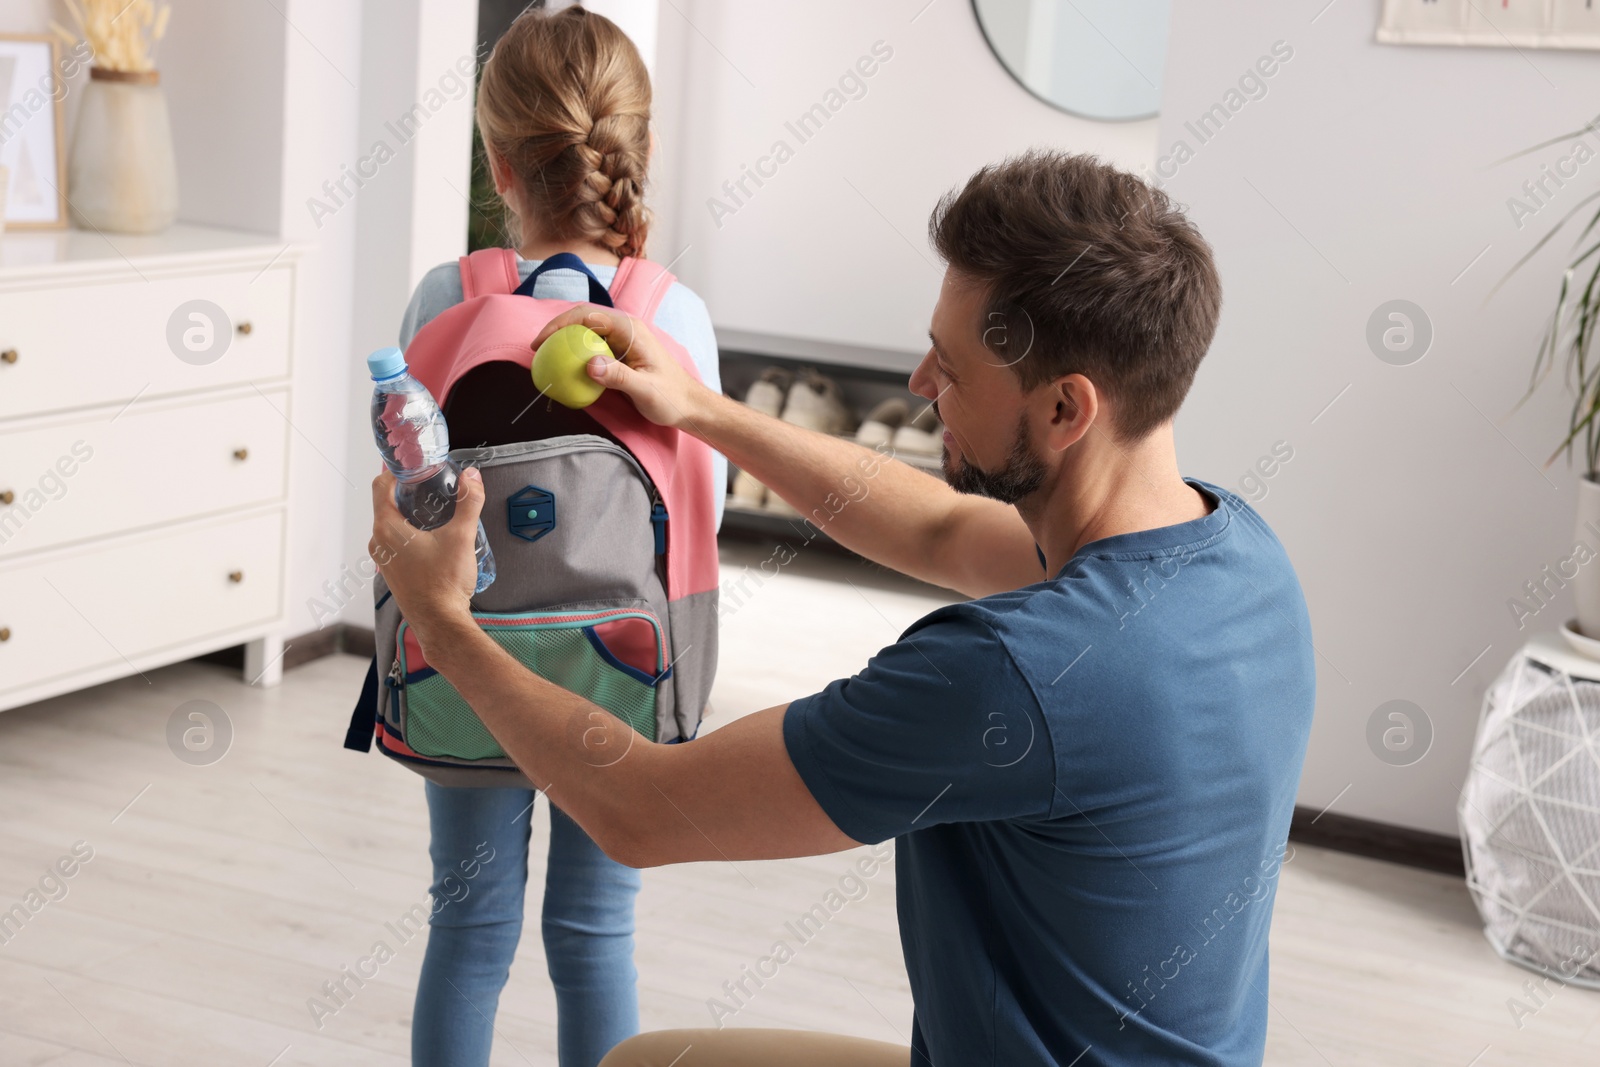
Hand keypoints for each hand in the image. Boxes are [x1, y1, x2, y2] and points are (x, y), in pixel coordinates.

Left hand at [369, 466, 483, 644]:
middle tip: (431, 485)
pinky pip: (395, 544)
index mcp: (387, 529)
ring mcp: (383, 560)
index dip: (395, 471)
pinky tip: (432, 537)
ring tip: (435, 510)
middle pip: (386, 505)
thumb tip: (472, 477)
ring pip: (391, 525)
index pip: (380, 486)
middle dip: (407, 492)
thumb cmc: (444, 584)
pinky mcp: (392, 572)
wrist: (440, 623)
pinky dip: (409, 533)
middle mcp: (379, 543)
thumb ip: (468, 503)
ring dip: (409, 515)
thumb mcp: (461, 536)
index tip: (412, 465)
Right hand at [532, 306, 709, 430]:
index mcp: (630, 330)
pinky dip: (574, 355)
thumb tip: (589, 365)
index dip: (560, 325)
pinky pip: (591, 348)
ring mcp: (621, 341)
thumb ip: (619, 377)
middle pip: (582, 320)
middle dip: (556, 331)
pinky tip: (563, 370)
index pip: (587, 317)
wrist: (689, 405)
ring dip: (564, 342)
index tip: (541, 342)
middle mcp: (624, 330)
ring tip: (544, 359)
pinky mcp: (619, 354)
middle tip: (536, 351)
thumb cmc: (672, 398)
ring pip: (585, 333)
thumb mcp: (646, 391)